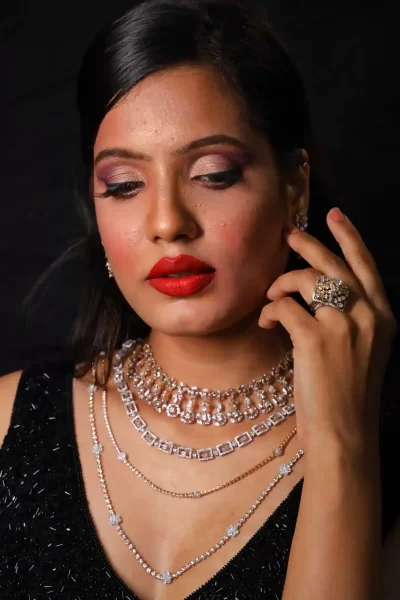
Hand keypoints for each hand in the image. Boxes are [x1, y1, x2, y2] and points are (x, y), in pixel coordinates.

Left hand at [258, 207, 396, 450]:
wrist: (345, 433)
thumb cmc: (348, 394)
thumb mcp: (364, 350)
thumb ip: (352, 319)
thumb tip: (316, 292)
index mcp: (383, 317)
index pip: (366, 265)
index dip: (349, 236)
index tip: (334, 215)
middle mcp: (368, 315)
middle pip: (334, 263)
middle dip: (308, 243)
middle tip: (287, 233)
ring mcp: (343, 325)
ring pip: (307, 279)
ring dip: (282, 282)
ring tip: (271, 295)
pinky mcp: (315, 338)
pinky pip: (284, 306)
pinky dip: (270, 310)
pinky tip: (266, 321)